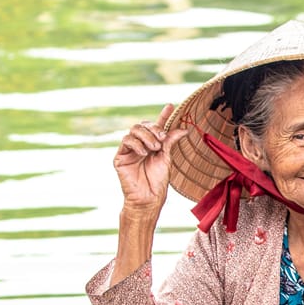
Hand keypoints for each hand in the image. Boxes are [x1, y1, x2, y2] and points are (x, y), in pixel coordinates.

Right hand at [113, 103, 187, 217]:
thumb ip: (170, 142)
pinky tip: (144, 153)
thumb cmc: (158, 182)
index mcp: (152, 145)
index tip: (171, 105)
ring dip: (146, 136)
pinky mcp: (120, 157)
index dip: (163, 115)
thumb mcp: (167, 158)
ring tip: (154, 149)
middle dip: (154, 128)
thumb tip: (183, 128)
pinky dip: (136, 144)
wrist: (148, 198)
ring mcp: (129, 150)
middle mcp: (140, 145)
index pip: (157, 126)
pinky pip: (126, 141)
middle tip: (161, 138)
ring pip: (133, 130)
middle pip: (143, 125)